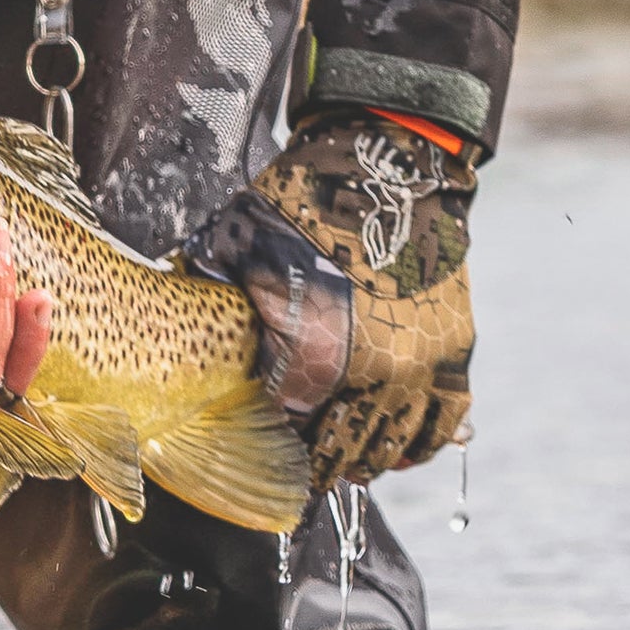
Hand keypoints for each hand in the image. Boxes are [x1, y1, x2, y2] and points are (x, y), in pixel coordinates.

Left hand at [184, 111, 474, 487]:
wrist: (389, 159)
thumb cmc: (304, 198)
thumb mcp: (238, 243)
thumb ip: (212, 290)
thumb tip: (173, 311)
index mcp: (313, 353)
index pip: (289, 426)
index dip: (275, 437)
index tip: (267, 443)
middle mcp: (371, 374)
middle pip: (343, 449)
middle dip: (321, 462)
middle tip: (307, 471)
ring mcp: (420, 366)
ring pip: (394, 447)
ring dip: (368, 460)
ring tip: (349, 464)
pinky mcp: (455, 349)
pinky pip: (444, 422)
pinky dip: (422, 443)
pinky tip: (401, 450)